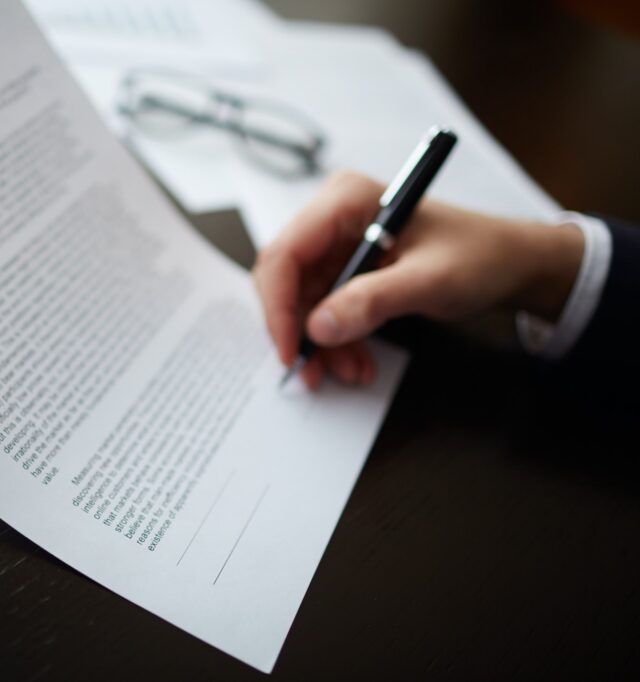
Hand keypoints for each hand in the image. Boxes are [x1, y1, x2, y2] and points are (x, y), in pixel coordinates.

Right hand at [253, 171, 583, 388]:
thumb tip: (318, 328)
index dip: (278, 306)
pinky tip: (357, 360)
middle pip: (285, 279)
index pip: (285, 254)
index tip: (291, 351)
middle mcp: (333, 216)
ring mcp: (338, 242)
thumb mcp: (429, 280)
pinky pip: (323, 307)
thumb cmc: (480, 256)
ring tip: (351, 371)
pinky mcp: (346, 265)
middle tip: (315, 372)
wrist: (511, 261)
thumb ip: (372, 301)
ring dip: (321, 341)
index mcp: (346, 201)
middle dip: (298, 329)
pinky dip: (336, 337)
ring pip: (302, 300)